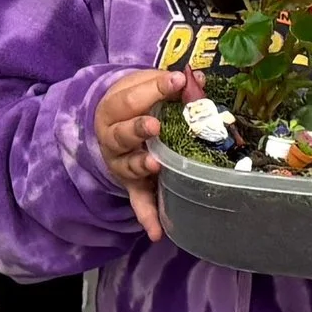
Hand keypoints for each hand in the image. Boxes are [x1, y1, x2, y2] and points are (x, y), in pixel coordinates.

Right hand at [96, 66, 201, 239]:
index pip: (129, 99)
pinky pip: (139, 202)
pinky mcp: (132, 185)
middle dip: (137, 129)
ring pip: (129, 166)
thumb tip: (198, 79)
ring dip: (141, 166)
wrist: (112, 122)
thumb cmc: (134, 102)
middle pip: (121, 134)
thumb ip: (169, 84)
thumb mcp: (144, 86)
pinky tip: (157, 232)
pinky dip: (147, 217)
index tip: (177, 80)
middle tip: (155, 125)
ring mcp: (122, 164)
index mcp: (112, 110)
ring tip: (155, 165)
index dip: (153, 89)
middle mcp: (112, 139)